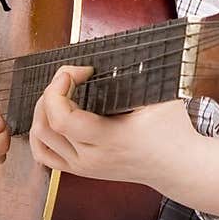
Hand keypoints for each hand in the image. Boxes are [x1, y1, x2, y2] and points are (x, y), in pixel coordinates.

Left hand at [28, 64, 201, 188]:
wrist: (179, 167)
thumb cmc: (174, 131)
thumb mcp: (163, 95)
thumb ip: (141, 72)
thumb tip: (121, 48)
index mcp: (111, 139)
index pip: (62, 119)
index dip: (59, 88)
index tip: (78, 71)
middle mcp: (93, 158)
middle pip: (46, 126)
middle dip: (50, 92)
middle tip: (72, 77)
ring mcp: (84, 168)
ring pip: (39, 140)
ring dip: (42, 111)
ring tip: (60, 94)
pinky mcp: (81, 171)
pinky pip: (44, 155)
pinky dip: (40, 133)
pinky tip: (52, 116)